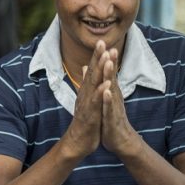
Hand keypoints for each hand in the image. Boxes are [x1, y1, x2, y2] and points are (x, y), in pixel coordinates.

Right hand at [63, 40, 111, 158]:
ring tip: (106, 57)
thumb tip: (86, 69)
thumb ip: (87, 84)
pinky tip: (107, 84)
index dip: (96, 56)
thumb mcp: (87, 101)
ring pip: (93, 85)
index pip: (92, 71)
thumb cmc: (86, 121)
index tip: (102, 42)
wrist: (78, 142)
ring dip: (99, 71)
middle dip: (97, 57)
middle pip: (92, 73)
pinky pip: (96, 102)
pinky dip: (101, 92)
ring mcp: (86, 104)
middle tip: (102, 42)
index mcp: (86, 92)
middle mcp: (85, 95)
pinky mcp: (89, 115)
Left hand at [101, 49, 138, 153]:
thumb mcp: (105, 100)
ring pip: (112, 90)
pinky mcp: (111, 119)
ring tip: (108, 64)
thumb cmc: (111, 119)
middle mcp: (114, 97)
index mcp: (111, 92)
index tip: (103, 43)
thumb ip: (102, 85)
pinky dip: (107, 100)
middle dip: (111, 62)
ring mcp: (114, 107)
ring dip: (110, 77)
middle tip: (110, 47)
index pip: (108, 73)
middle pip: (112, 77)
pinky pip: (109, 108)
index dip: (106, 59)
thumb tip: (95, 71)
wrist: (120, 141)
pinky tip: (105, 92)